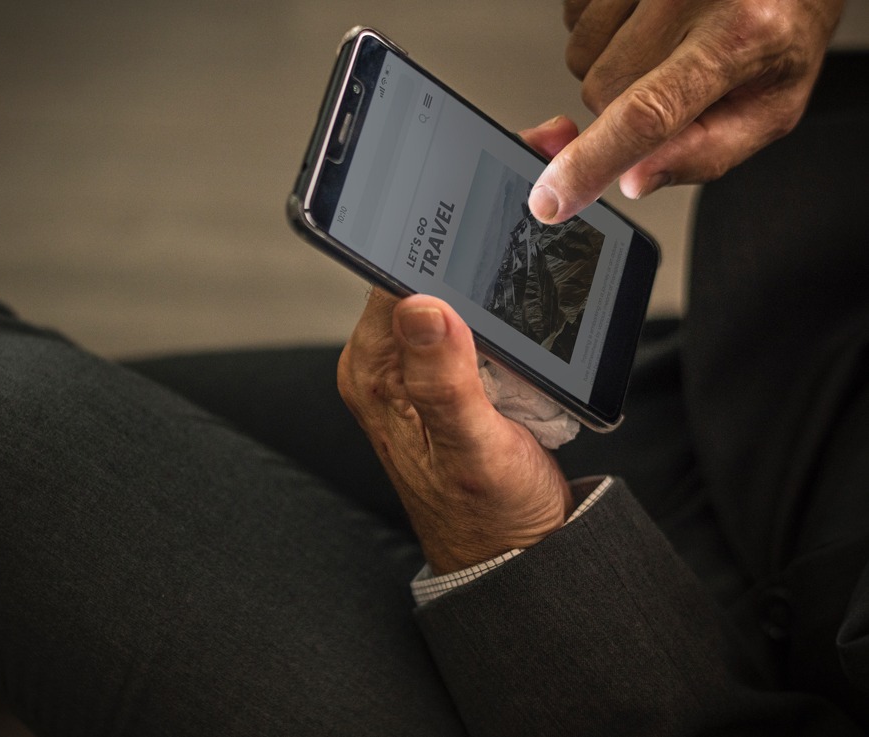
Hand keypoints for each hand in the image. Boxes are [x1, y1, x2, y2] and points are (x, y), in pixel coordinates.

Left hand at [338, 290, 572, 574]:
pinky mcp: (448, 379)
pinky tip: (515, 363)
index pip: (392, 285)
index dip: (435, 266)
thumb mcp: (472, 449)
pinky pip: (473, 332)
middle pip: (422, 286)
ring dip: (488, 315)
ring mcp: (417, 373)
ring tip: (510, 357)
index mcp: (374, 376)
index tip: (479, 270)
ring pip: (453, 305)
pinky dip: (499, 337)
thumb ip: (443, 383)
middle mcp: (386, 369)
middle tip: (506, 326)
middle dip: (467, 289)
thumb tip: (421, 308)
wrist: (516, 548)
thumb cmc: (490, 513)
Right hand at [529, 0, 845, 222]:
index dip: (591, 163)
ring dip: (610, 65)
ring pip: (581, 57)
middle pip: (601, 92)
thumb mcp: (770, 106)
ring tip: (663, 44)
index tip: (552, 199)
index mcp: (739, 36)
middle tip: (674, 82)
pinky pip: (575, 16)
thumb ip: (706, 153)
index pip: (646, 114)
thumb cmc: (781, 30)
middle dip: (623, 106)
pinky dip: (602, 29)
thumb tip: (634, 180)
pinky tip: (644, 19)